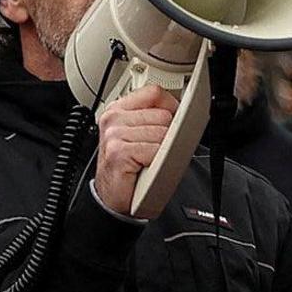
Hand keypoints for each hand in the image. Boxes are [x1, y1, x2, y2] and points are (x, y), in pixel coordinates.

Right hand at [89, 86, 180, 217]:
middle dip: (166, 135)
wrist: (111, 199)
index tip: (169, 123)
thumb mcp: (139, 136)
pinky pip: (156, 150)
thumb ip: (152, 118)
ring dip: (161, 152)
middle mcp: (113, 119)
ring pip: (162, 133)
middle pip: (163, 115)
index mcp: (117, 110)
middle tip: (152, 151)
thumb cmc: (128, 169)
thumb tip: (180, 109)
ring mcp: (114, 134)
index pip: (155, 93)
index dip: (170, 107)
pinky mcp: (119, 151)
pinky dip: (156, 163)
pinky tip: (143, 168)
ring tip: (147, 160)